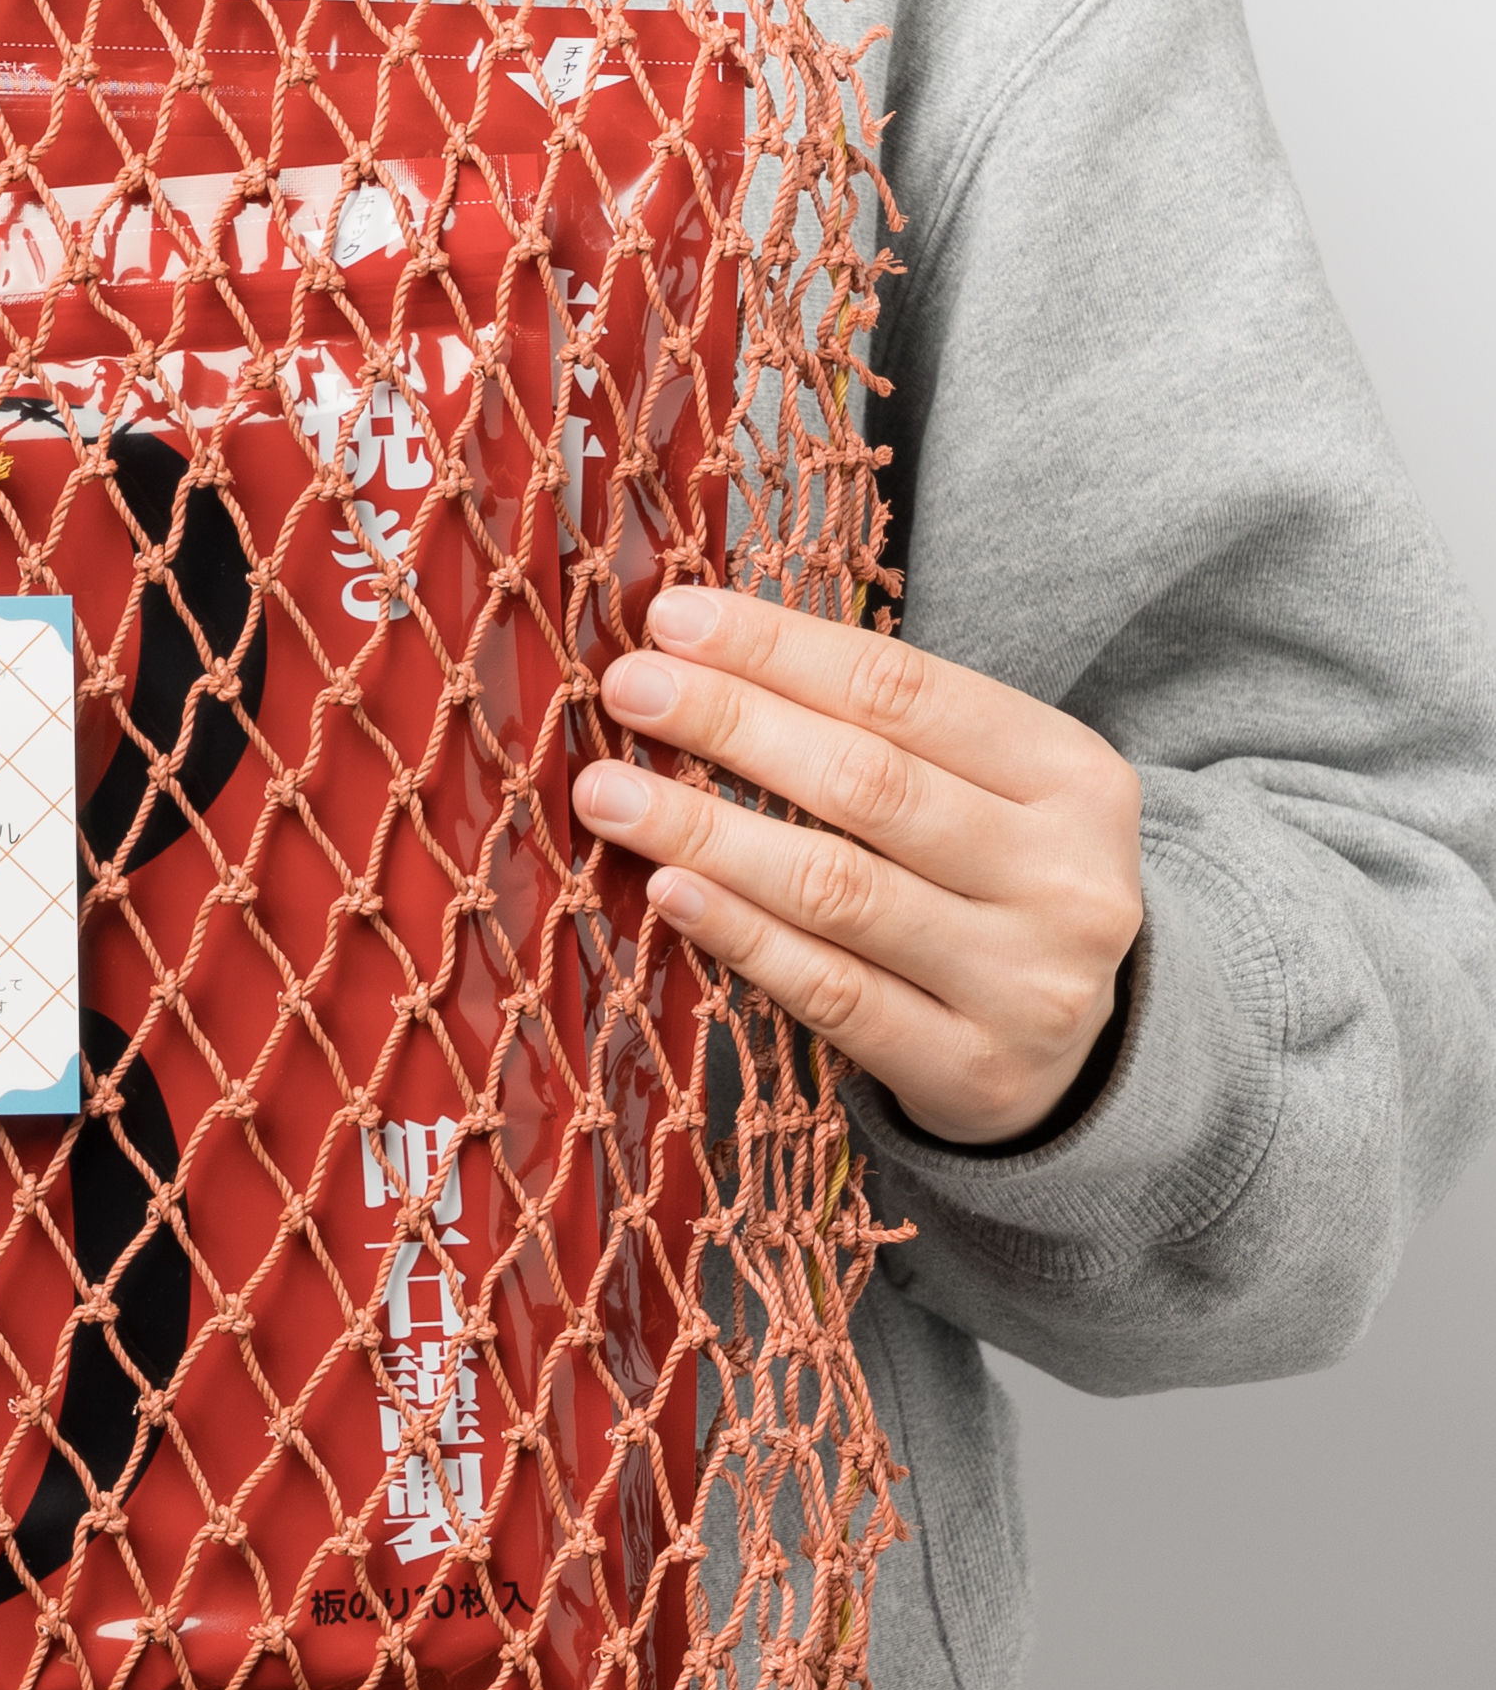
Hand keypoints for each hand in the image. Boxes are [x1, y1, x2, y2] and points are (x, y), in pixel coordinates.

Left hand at [572, 589, 1142, 1147]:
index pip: (904, 688)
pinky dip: (740, 934)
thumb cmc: (993, 883)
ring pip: (837, 889)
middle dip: (729, 724)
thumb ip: (876, 727)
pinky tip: (667, 890)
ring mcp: (1025, 981)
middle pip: (867, 781)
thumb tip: (699, 650)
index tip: (671, 620)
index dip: (777, 649)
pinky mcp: (973, 1070)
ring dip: (704, 832)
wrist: (1083, 1052)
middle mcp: (1065, 875)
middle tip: (626, 689)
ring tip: (607, 794)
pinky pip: (830, 992)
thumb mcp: (984, 788)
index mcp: (1072, 774)